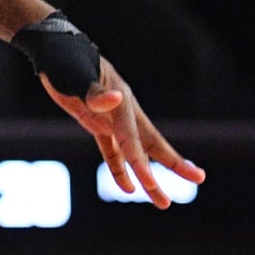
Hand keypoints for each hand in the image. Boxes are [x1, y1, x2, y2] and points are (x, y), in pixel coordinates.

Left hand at [41, 57, 205, 207]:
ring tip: (163, 203)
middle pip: (151, 144)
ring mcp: (111, 119)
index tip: (150, 184)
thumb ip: (95, 91)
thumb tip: (117, 98)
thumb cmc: (67, 60)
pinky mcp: (96, 123)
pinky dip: (119, 169)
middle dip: (173, 164)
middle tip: (199, 179)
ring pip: (135, 152)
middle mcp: (122, 112)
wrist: (55, 50)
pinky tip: (128, 188)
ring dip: (148, 177)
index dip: (141, 161)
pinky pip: (112, 150)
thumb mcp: (78, 74)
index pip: (133, 137)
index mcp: (122, 102)